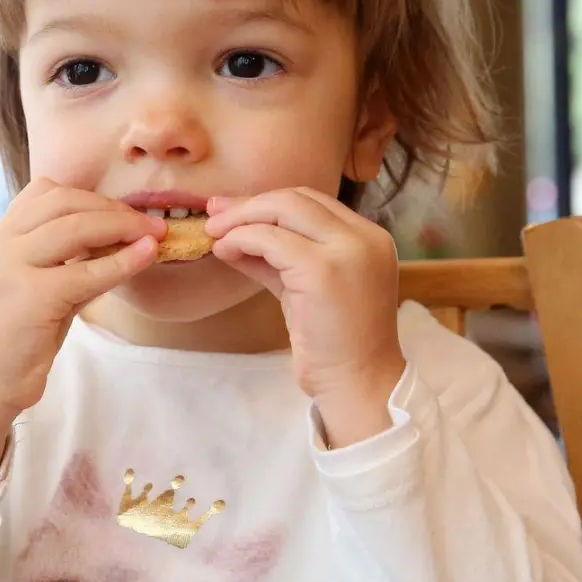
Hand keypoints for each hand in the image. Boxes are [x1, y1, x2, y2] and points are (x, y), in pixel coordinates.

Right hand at [0, 179, 164, 416]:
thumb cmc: (15, 341)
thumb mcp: (37, 288)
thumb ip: (69, 262)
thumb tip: (122, 240)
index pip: (43, 192)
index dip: (88, 196)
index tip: (120, 212)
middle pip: (62, 201)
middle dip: (112, 207)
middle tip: (149, 222)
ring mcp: (10, 268)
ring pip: (76, 227)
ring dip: (122, 226)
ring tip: (154, 235)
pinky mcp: (31, 296)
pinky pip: (88, 271)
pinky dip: (124, 260)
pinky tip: (146, 256)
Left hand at [205, 187, 406, 445]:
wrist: (358, 383)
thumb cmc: (333, 343)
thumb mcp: (305, 288)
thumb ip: (277, 258)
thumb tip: (232, 235)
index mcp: (368, 237)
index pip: (312, 201)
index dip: (267, 202)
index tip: (231, 210)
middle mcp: (364, 237)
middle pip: (296, 198)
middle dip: (249, 204)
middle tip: (214, 215)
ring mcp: (347, 251)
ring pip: (282, 210)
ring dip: (240, 219)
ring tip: (213, 234)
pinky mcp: (323, 271)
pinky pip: (270, 239)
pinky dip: (241, 239)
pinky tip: (224, 251)